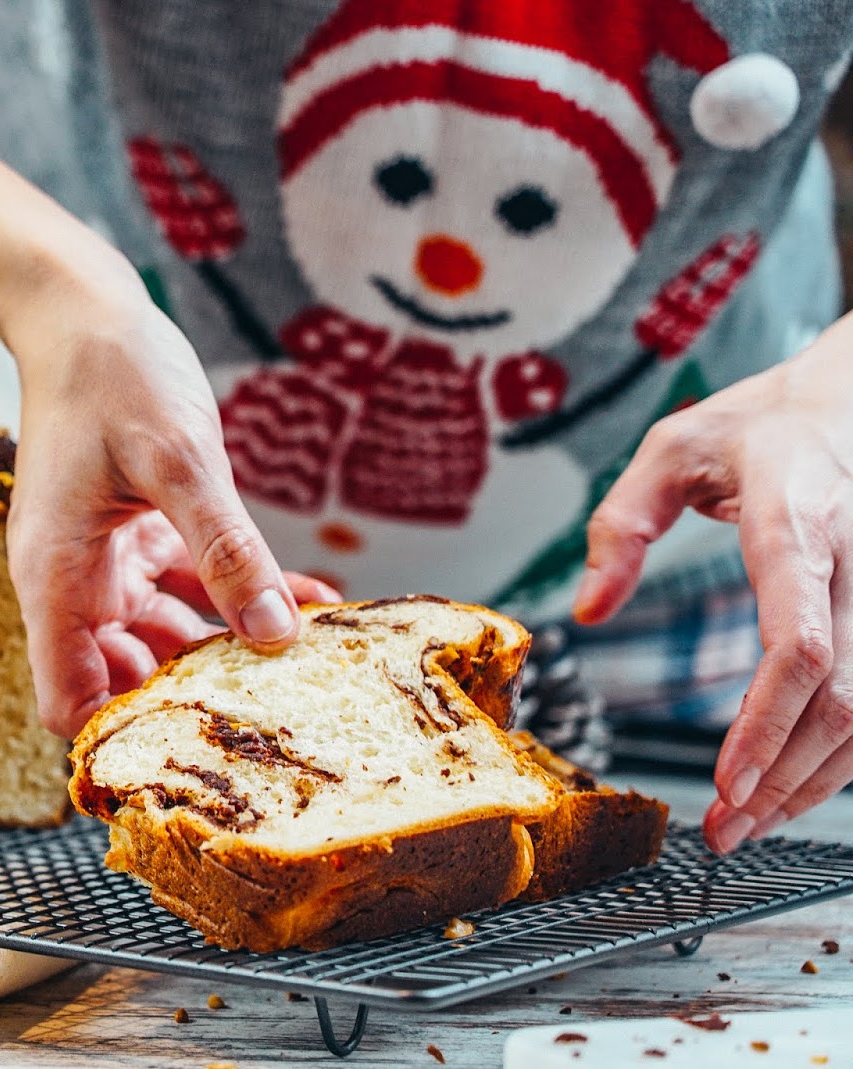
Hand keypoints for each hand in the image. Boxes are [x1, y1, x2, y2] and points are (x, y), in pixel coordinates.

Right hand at [0, 256, 335, 737]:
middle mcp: (73, 583)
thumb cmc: (111, 375)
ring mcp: (103, 564)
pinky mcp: (134, 539)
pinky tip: (304, 600)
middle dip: (187, 702)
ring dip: (224, 650)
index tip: (191, 754)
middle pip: (120, 681)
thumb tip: (275, 637)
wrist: (81, 312)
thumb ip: (226, 550)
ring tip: (304, 662)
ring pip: (162, 641)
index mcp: (57, 577)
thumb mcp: (180, 461)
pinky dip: (236, 598)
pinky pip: (189, 589)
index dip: (117, 739)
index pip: (67, 700)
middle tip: (272, 714)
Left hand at [572, 321, 852, 852]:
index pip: (799, 641)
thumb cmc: (755, 425)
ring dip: (813, 780)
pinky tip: (793, 785)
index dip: (769, 721)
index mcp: (795, 522)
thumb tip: (585, 610)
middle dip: (783, 776)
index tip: (728, 779)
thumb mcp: (668, 449)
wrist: (850, 400)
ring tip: (749, 824)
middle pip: (841, 697)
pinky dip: (839, 754)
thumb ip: (620, 526)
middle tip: (725, 829)